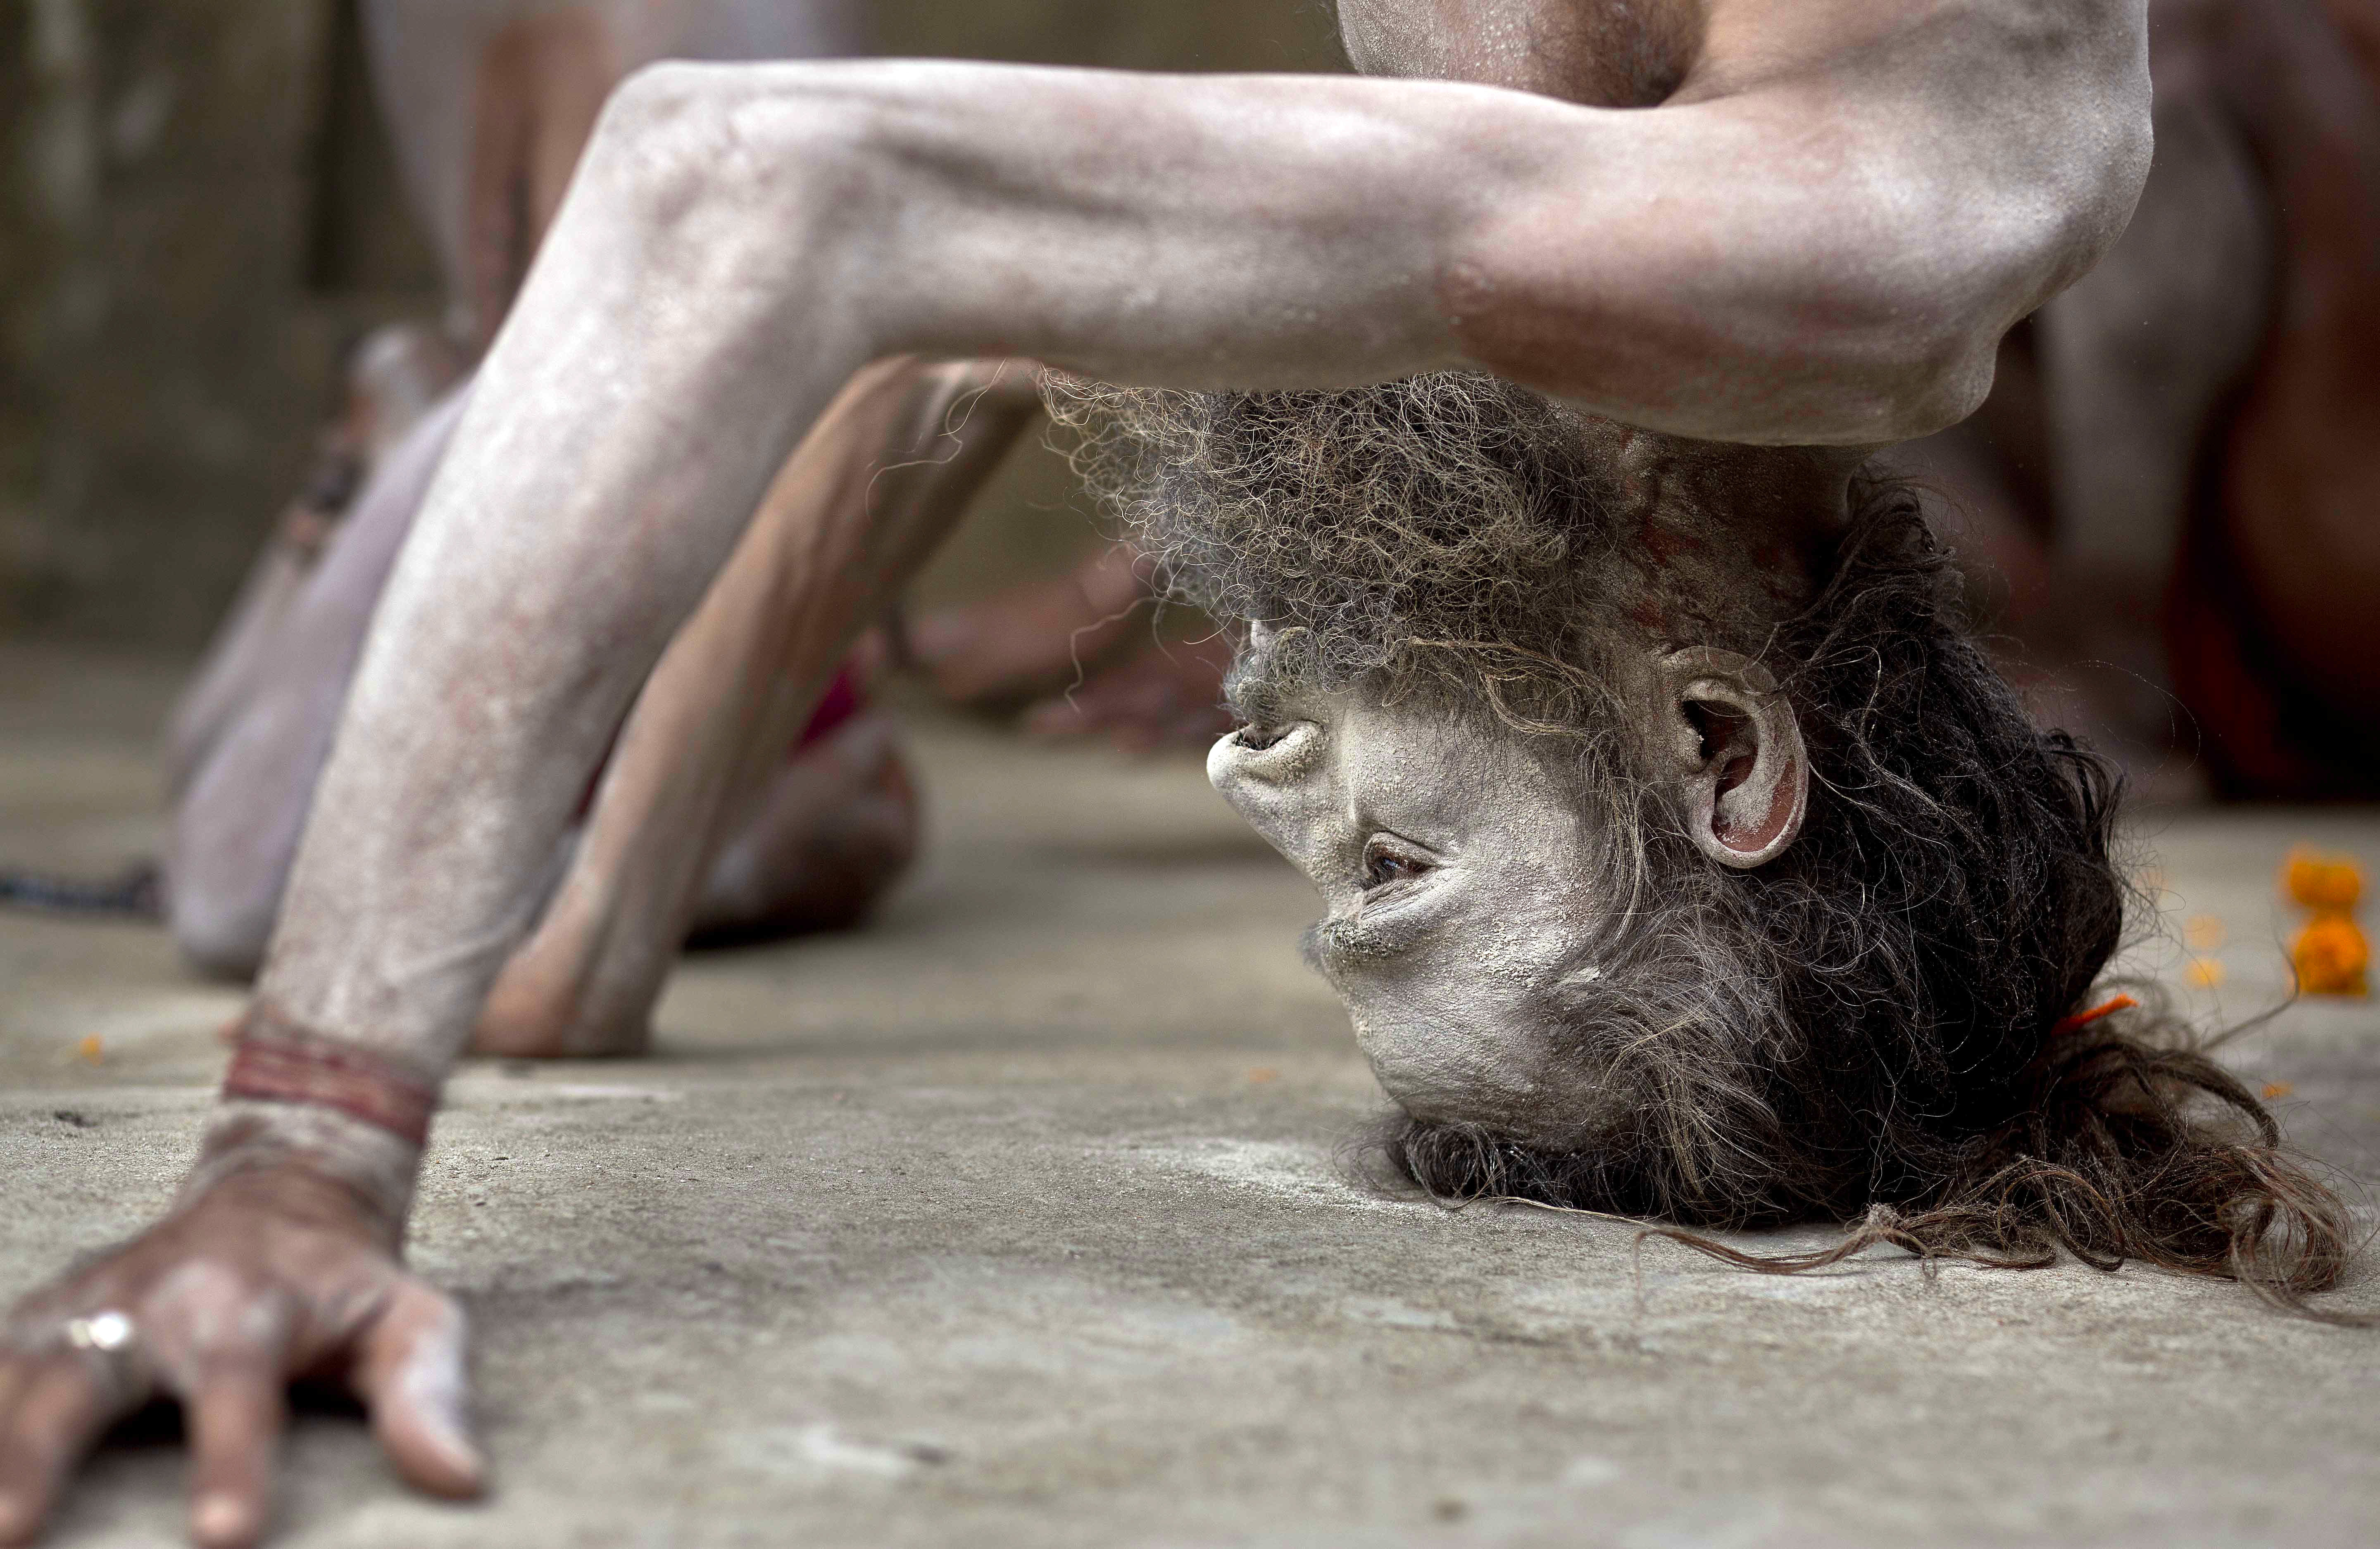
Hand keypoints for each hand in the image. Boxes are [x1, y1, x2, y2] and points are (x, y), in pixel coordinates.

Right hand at [0, 1163, 481, 1547]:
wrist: (283, 1188)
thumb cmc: (349, 1282)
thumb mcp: (412, 1321)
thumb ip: (430, 1395)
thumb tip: (461, 1481)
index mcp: (252, 1304)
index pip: (238, 1389)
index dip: (230, 1464)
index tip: (223, 1540)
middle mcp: (159, 1297)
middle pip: (90, 1375)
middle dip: (41, 1454)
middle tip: (11, 1532)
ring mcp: (91, 1301)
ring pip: (21, 1370)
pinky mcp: (46, 1311)